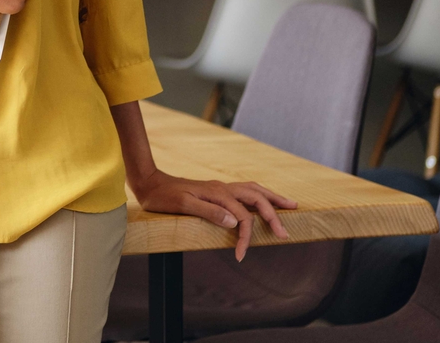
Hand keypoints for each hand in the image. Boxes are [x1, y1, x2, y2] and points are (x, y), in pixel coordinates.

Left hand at [131, 169, 296, 260]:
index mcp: (217, 193)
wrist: (148, 183)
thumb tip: (235, 222)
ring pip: (254, 190)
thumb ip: (209, 212)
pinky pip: (245, 190)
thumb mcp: (183, 205)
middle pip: (256, 198)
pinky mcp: (216, 190)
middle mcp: (222, 188)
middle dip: (273, 216)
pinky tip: (263, 200)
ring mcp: (220, 188)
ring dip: (272, 199)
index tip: (241, 256)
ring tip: (290, 205)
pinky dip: (259, 195)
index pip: (242, 217)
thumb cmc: (163, 197)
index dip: (245, 238)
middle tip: (285, 234)